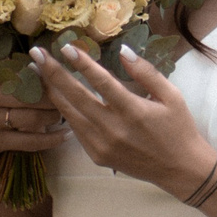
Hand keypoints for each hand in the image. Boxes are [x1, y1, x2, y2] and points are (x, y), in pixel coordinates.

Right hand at [0, 66, 66, 182]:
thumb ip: (19, 72)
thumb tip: (52, 64)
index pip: (27, 73)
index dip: (49, 77)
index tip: (65, 79)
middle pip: (31, 96)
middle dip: (54, 99)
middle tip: (70, 99)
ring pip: (31, 118)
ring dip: (53, 117)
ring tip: (64, 115)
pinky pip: (28, 141)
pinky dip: (50, 139)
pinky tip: (65, 135)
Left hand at [36, 44, 213, 200]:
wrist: (179, 169)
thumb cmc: (179, 128)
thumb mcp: (172, 96)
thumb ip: (147, 73)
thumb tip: (124, 51)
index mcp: (134, 111)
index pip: (102, 82)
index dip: (82, 64)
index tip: (65, 47)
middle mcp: (113, 129)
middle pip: (76, 97)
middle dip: (53, 73)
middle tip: (36, 54)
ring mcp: (102, 145)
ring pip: (70, 114)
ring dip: (52, 91)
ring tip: (37, 72)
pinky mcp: (97, 156)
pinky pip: (76, 129)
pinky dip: (66, 111)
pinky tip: (57, 96)